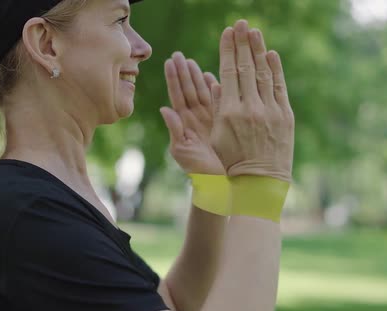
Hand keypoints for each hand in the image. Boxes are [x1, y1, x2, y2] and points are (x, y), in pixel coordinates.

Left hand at [160, 52, 224, 174]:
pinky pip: (218, 100)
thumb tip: (163, 109)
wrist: (218, 180)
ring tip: (191, 61)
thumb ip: (174, 130)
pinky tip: (212, 75)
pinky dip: (215, 87)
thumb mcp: (181, 150)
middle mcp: (195, 117)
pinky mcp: (223, 120)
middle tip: (179, 55)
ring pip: (202, 92)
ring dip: (197, 76)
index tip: (169, 62)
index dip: (173, 79)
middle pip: (188, 89)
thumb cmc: (197, 169)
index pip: (177, 96)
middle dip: (184, 72)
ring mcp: (209, 117)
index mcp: (183, 123)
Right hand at [210, 20, 294, 181]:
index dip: (228, 50)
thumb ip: (206, 113)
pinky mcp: (285, 116)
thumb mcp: (212, 140)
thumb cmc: (230, 162)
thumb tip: (198, 91)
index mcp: (228, 112)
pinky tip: (271, 54)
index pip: (228, 72)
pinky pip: (279, 87)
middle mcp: (249, 108)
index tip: (227, 32)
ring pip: (263, 74)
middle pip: (245, 67)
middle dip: (243, 43)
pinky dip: (275, 70)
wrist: (258, 182)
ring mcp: (269, 111)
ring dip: (259, 50)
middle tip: (241, 22)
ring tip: (255, 31)